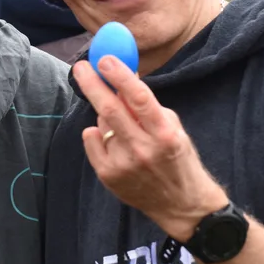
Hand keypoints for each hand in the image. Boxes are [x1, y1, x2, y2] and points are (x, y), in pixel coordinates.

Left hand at [72, 56, 228, 241]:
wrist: (182, 204)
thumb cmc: (178, 159)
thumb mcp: (173, 128)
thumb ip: (147, 106)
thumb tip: (121, 77)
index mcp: (165, 134)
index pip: (139, 98)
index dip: (120, 76)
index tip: (105, 59)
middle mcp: (143, 149)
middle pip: (110, 110)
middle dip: (92, 84)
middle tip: (82, 67)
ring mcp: (123, 164)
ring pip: (101, 125)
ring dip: (106, 117)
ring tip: (123, 127)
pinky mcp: (109, 176)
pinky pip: (93, 141)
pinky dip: (97, 134)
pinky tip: (111, 139)